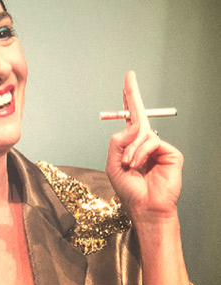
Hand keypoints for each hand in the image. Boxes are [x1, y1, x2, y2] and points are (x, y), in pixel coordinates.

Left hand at [105, 71, 183, 219]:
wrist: (145, 207)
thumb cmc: (129, 189)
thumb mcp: (113, 164)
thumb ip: (118, 142)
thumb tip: (132, 126)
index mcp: (131, 144)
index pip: (129, 118)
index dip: (128, 100)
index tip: (128, 82)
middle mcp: (145, 142)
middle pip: (140, 114)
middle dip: (133, 94)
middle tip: (129, 76)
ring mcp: (158, 146)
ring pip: (140, 133)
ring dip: (130, 150)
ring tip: (128, 165)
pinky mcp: (170, 152)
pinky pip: (151, 142)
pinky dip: (140, 152)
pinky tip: (137, 164)